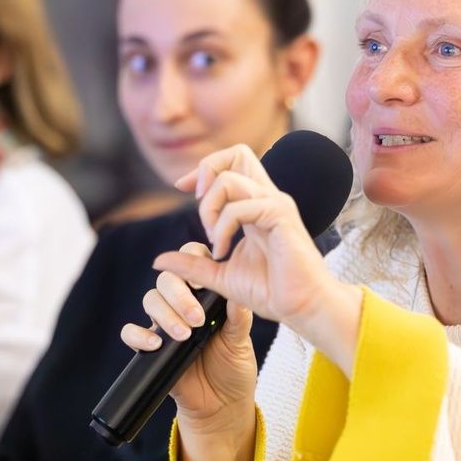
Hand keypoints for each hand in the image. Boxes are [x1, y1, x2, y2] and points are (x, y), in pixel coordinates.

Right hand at [121, 241, 260, 431]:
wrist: (221, 404)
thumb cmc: (233, 366)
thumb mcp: (241, 340)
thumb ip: (238, 316)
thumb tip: (236, 293)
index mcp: (206, 293)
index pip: (192, 261)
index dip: (191, 260)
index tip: (201, 281)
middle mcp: (182, 303)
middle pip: (167, 279)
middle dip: (180, 296)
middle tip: (198, 319)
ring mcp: (164, 323)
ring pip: (150, 300)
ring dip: (165, 315)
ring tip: (184, 335)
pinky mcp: (150, 347)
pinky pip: (131, 332)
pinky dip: (140, 335)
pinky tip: (157, 344)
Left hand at [153, 145, 359, 362]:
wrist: (301, 308)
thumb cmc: (271, 292)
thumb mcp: (220, 276)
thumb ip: (192, 264)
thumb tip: (159, 259)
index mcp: (257, 206)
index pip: (233, 163)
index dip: (204, 168)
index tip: (182, 187)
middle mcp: (268, 198)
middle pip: (238, 152)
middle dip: (207, 169)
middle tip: (196, 201)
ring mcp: (276, 204)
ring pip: (230, 179)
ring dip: (210, 208)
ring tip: (213, 240)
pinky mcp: (280, 216)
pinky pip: (239, 206)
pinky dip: (222, 227)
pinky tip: (222, 251)